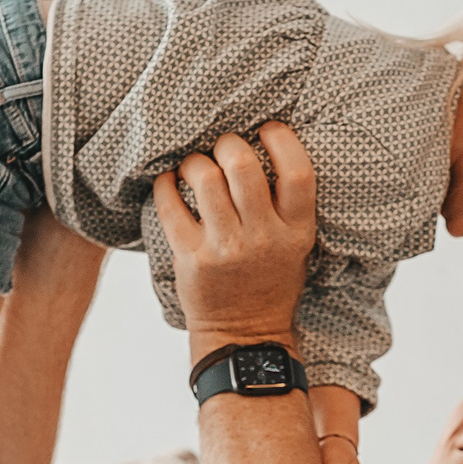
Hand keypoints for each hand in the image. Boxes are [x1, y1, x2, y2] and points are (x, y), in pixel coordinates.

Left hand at [152, 122, 316, 349]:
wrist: (245, 333)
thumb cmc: (271, 280)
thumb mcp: (297, 245)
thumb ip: (286, 204)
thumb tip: (261, 143)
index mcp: (296, 231)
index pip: (296, 172)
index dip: (281, 139)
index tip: (267, 130)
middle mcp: (262, 237)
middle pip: (242, 166)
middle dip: (228, 144)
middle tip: (223, 147)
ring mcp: (224, 248)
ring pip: (204, 177)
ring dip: (194, 162)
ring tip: (195, 166)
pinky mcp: (191, 256)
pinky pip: (170, 204)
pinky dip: (166, 184)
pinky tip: (171, 182)